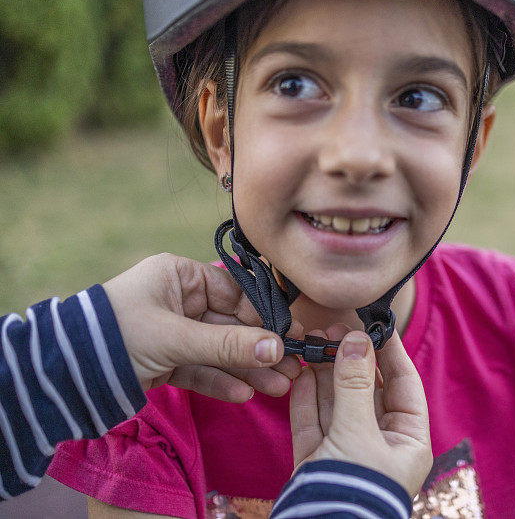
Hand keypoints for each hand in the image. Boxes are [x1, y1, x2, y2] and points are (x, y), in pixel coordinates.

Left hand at [102, 253, 301, 401]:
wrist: (64, 372)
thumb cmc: (119, 334)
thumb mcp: (176, 336)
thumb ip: (228, 344)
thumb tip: (278, 348)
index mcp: (178, 277)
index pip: (233, 293)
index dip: (263, 316)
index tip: (290, 335)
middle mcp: (178, 301)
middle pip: (230, 325)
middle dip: (260, 348)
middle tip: (293, 367)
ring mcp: (172, 333)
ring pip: (218, 351)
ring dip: (247, 369)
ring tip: (278, 387)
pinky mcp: (164, 362)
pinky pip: (200, 370)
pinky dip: (220, 382)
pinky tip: (244, 394)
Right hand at [290, 327, 432, 497]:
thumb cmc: (352, 491)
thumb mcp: (356, 432)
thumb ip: (353, 384)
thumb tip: (356, 339)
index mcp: (407, 441)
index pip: (403, 384)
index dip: (389, 352)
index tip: (374, 324)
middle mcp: (380, 445)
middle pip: (368, 391)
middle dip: (351, 360)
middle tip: (334, 329)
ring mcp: (348, 452)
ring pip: (338, 403)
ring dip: (326, 373)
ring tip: (315, 341)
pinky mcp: (318, 460)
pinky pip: (314, 421)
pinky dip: (307, 397)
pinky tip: (302, 371)